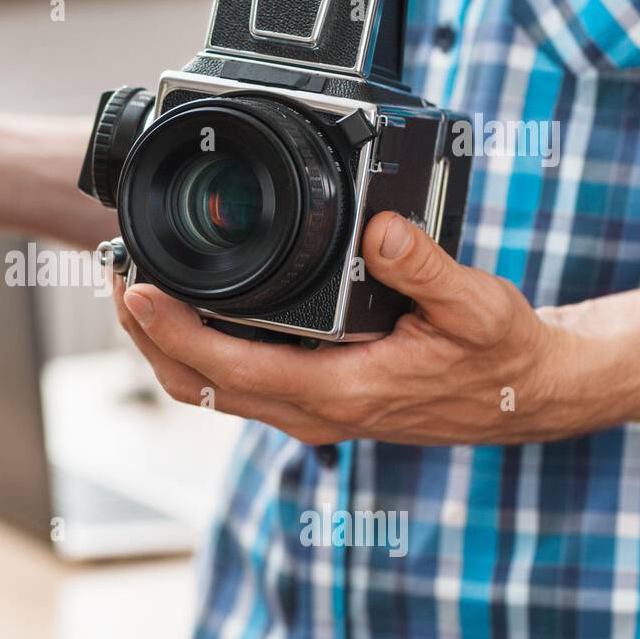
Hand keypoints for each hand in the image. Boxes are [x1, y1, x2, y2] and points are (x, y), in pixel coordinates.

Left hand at [114, 212, 589, 445]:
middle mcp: (312, 411)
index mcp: (341, 392)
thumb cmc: (498, 355)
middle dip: (145, 335)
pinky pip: (232, 381)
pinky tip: (185, 304)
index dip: (176, 332)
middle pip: (198, 385)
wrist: (523, 397)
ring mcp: (306, 409)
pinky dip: (194, 346)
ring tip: (133, 282)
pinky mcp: (308, 398)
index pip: (233, 369)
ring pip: (208, 388)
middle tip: (116, 272)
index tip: (137, 289)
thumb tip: (381, 227)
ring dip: (162, 343)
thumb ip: (427, 267)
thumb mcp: (477, 305)